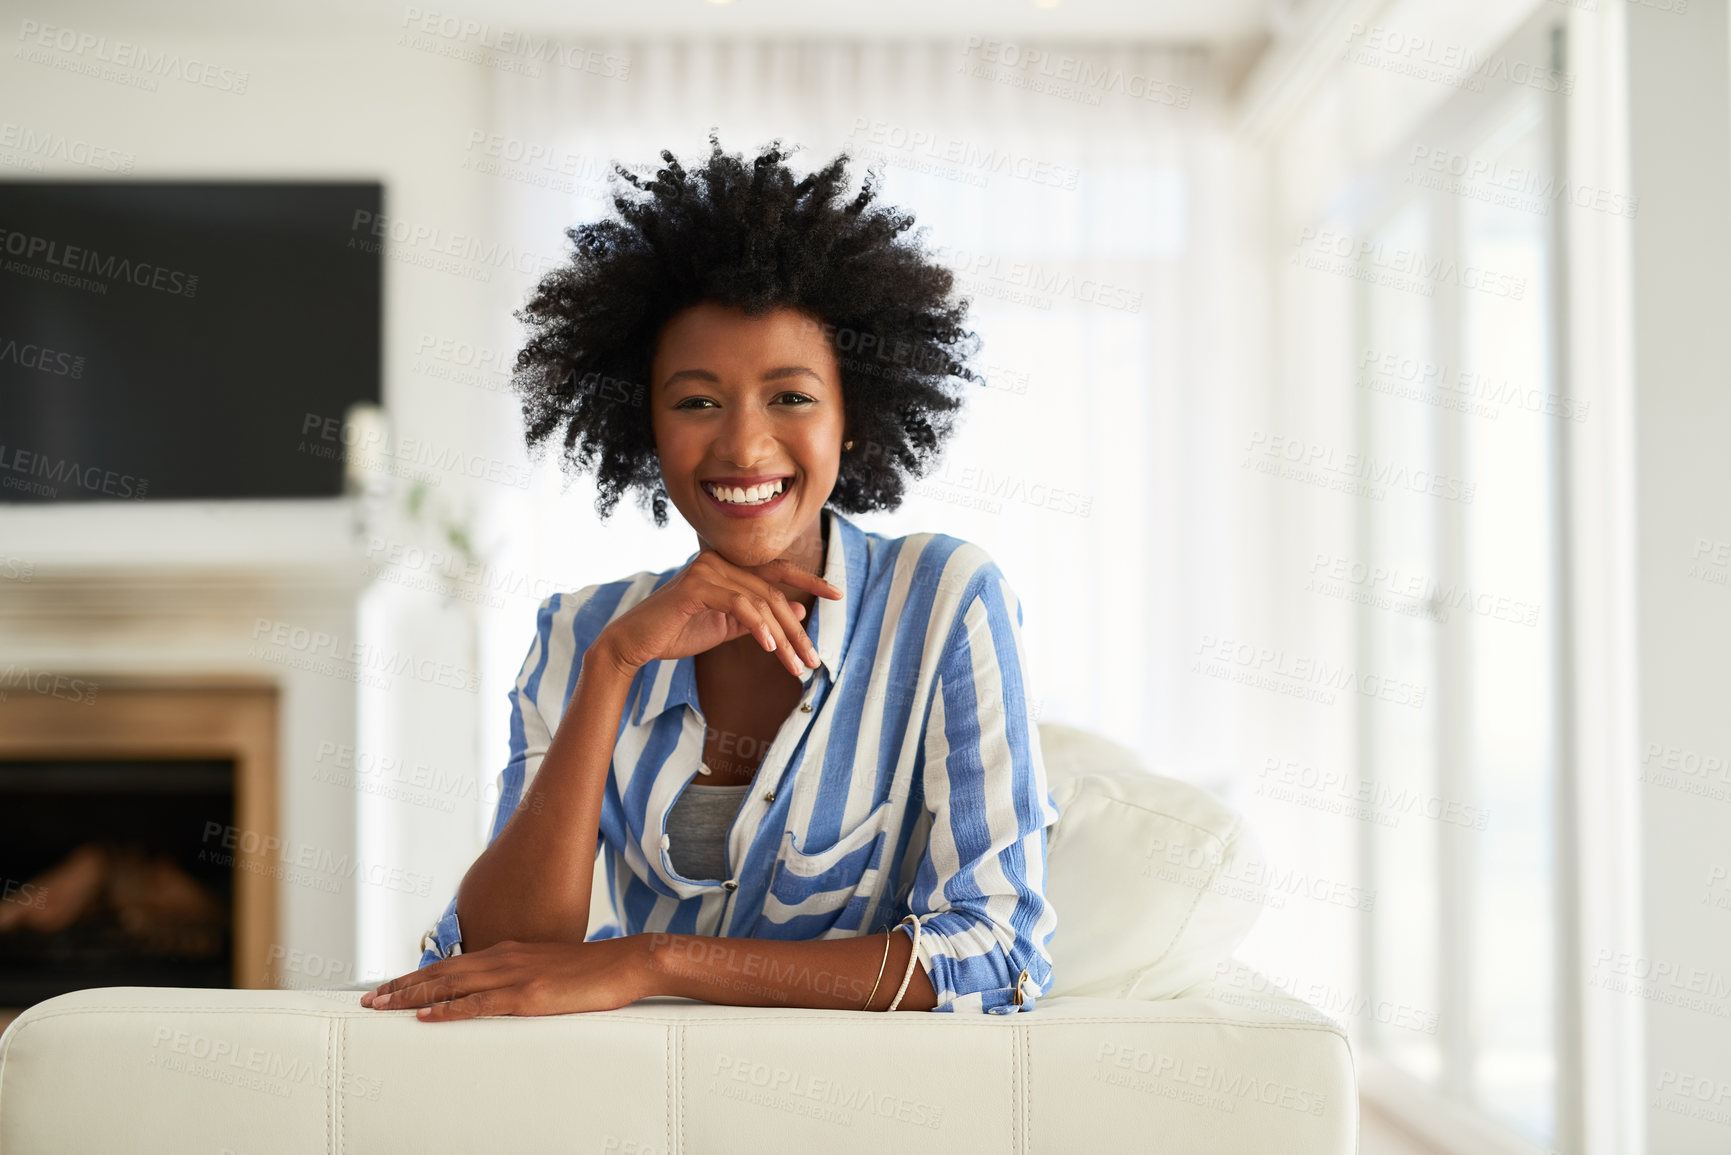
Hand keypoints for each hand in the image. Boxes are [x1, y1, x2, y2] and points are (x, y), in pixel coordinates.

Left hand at [360, 936, 653, 1020]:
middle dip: (402, 985)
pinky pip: (479, 1004)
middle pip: (441, 973)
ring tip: (383, 1005)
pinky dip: (448, 1010)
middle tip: (369, 998)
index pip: (451, 966)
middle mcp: (503, 958)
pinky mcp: (527, 994)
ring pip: (450, 985)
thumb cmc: (592, 972)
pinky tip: (427, 1016)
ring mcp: (514, 975)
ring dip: (413, 996)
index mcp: (507, 953)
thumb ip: (521, 979)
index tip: (390, 987)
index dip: (417, 976)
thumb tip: (500, 996)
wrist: (626, 963)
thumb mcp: (548, 972)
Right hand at [595, 550, 841, 678]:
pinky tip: (771, 649)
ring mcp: (706, 570)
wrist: (634, 643)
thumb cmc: (676, 633)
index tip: (838, 594)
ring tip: (798, 665)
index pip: (776, 570)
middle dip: (797, 630)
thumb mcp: (726, 627)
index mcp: (727, 567)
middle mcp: (718, 561)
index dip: (809, 581)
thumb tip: (800, 611)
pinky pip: (739, 605)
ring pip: (761, 601)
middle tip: (813, 660)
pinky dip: (758, 627)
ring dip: (783, 637)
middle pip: (773, 593)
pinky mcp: (695, 587)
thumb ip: (759, 618)